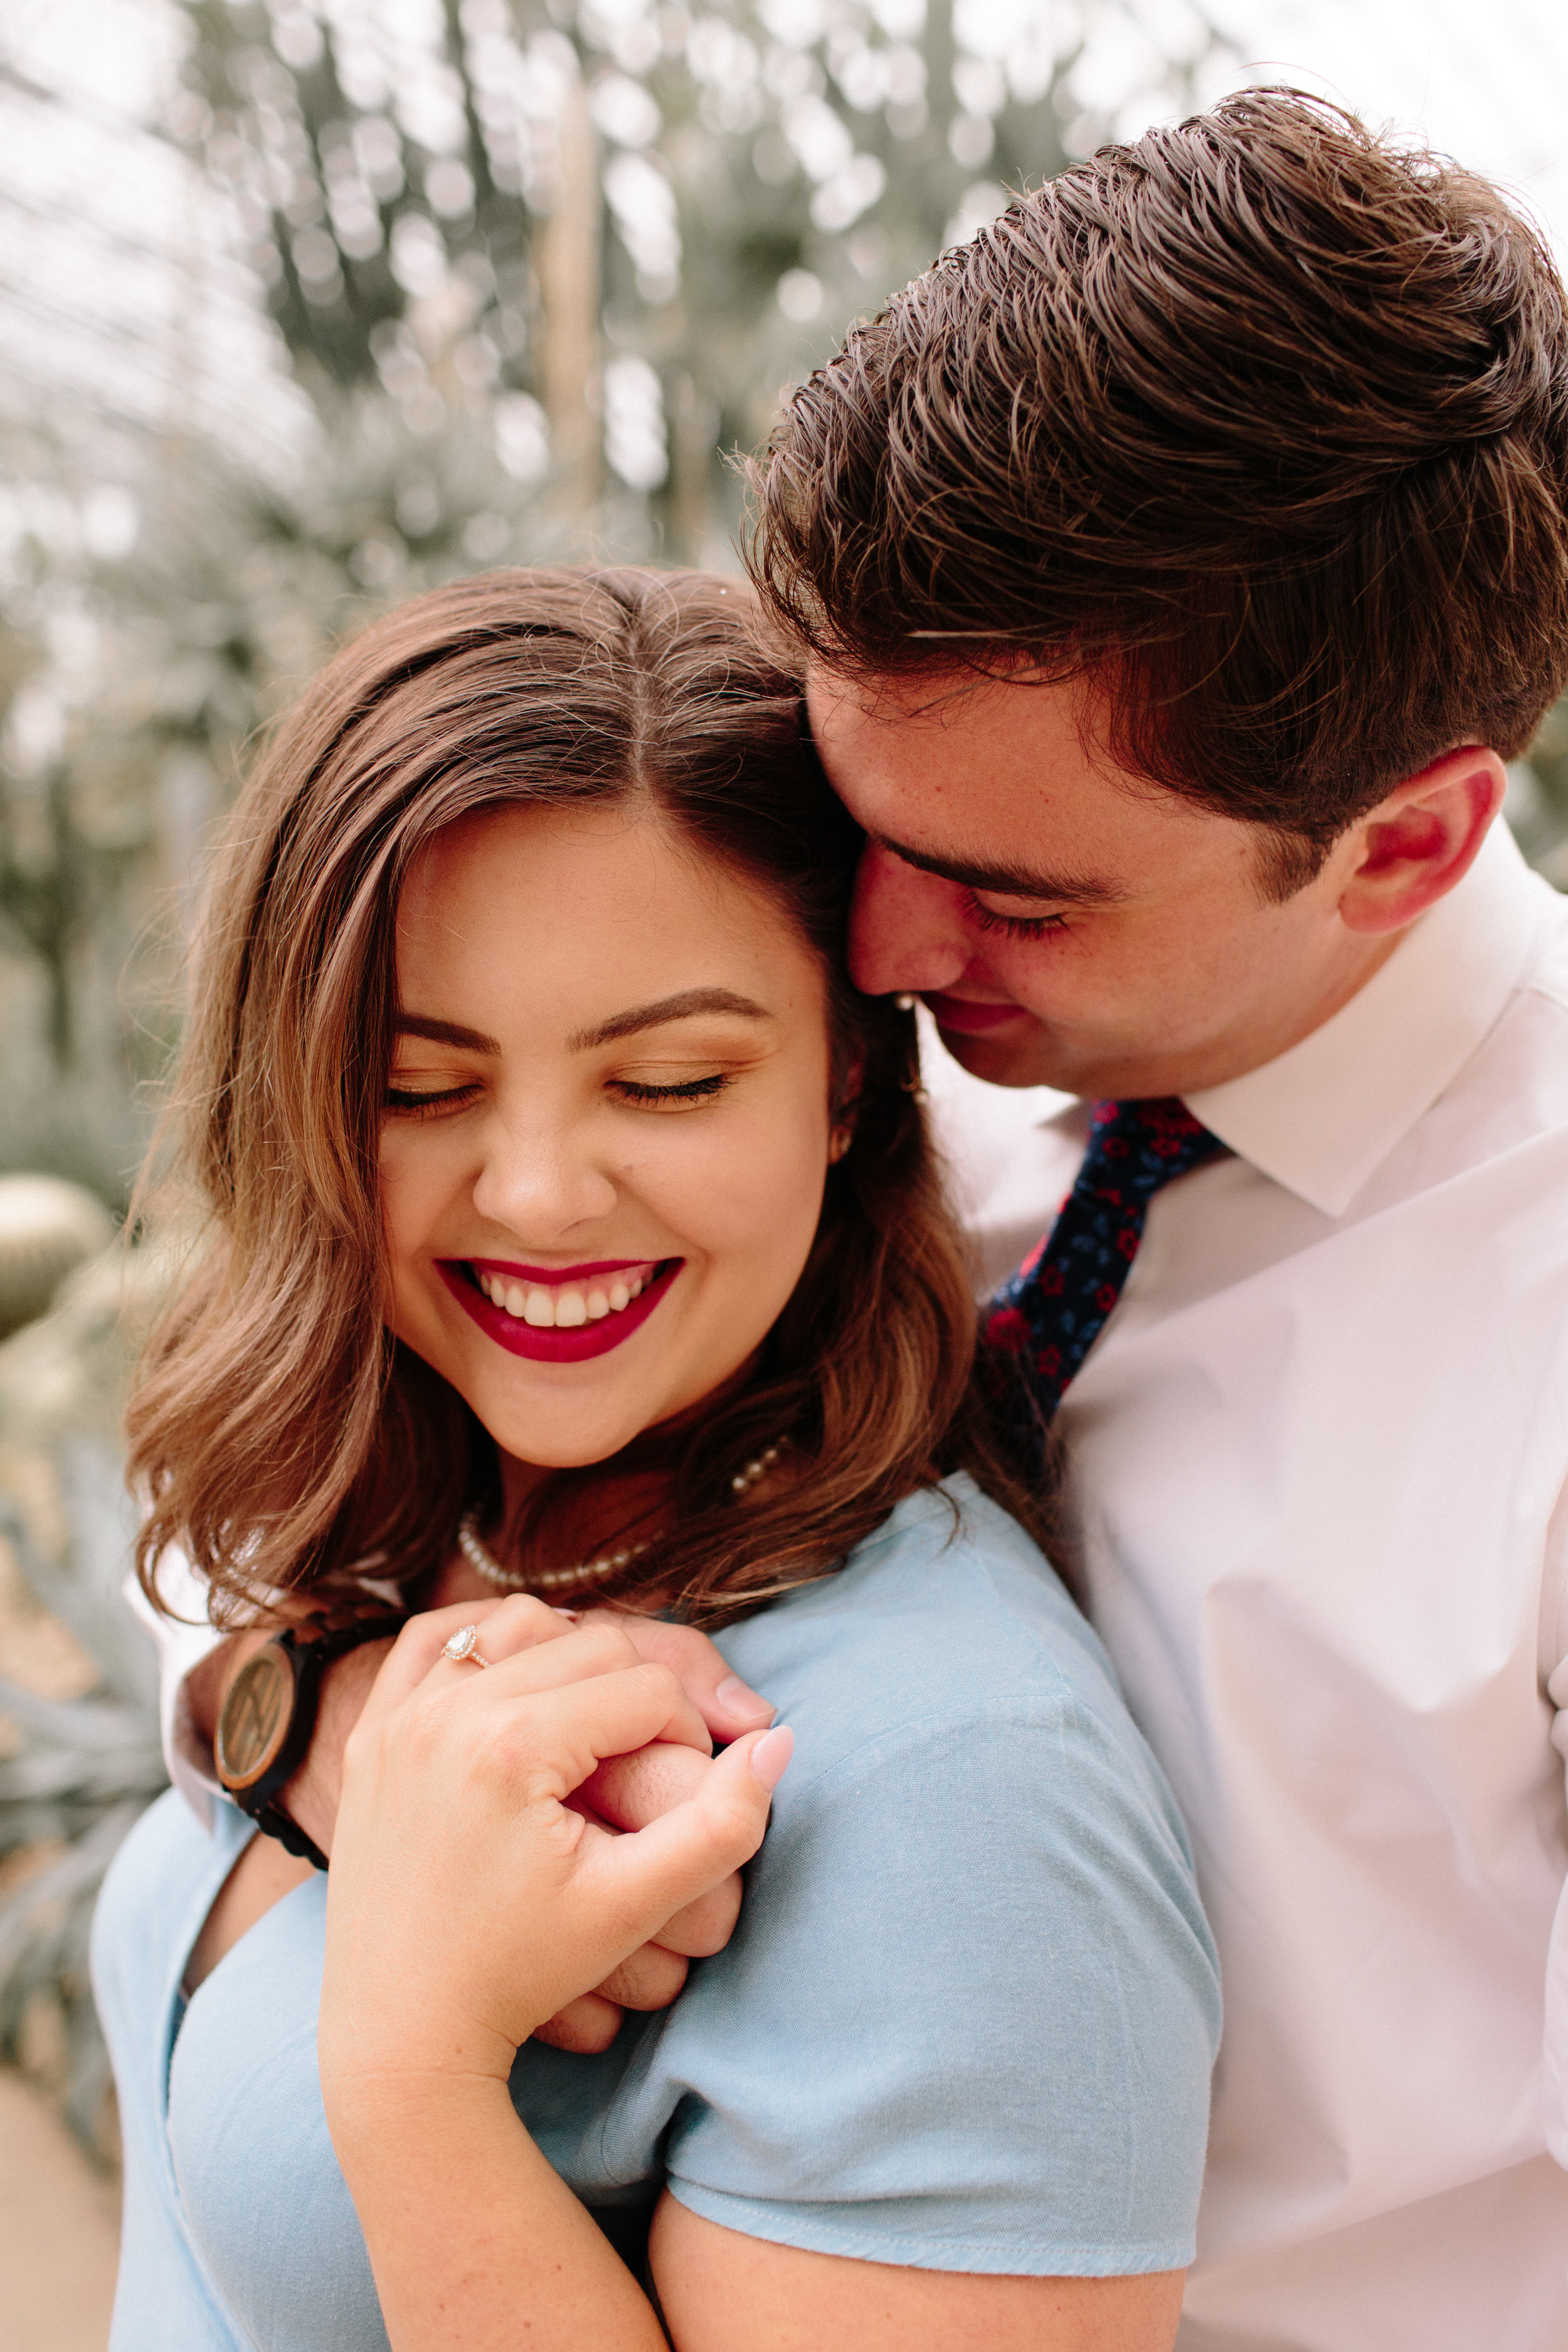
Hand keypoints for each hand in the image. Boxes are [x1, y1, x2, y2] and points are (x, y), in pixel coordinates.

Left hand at [319, 1595, 791, 2094]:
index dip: (691, 1735)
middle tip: (652, 1762)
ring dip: (571, 1656)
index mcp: (514, 1747)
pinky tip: (518, 1678)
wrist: (400, 2030)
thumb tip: (778, 1741)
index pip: (649, 1690)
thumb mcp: (634, 1908)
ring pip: (518, 1623)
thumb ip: (723, 1826)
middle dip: (642, 1693)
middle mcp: (448, 1712)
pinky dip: (482, 1642)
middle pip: (593, 1642)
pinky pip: (433, 1639)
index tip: (682, 1794)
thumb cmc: (520, 1975)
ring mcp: (400, 1716)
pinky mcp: (372, 1730)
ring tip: (597, 1724)